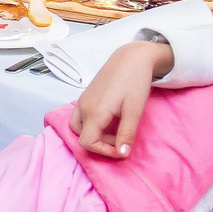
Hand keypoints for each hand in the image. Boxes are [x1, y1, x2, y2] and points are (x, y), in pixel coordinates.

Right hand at [72, 38, 172, 158]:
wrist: (131, 57)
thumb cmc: (134, 82)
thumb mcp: (134, 110)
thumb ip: (126, 133)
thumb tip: (122, 154)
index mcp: (94, 112)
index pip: (87, 143)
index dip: (104, 151)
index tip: (122, 150)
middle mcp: (83, 107)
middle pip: (81, 136)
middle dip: (100, 144)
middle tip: (120, 139)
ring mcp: (82, 101)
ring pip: (78, 127)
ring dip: (93, 134)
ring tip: (113, 130)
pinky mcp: (85, 96)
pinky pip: (80, 117)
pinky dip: (91, 125)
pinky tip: (108, 119)